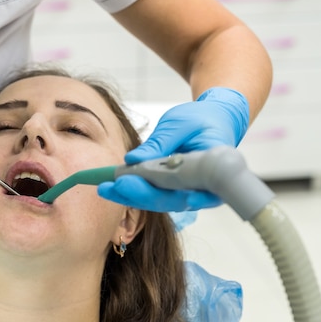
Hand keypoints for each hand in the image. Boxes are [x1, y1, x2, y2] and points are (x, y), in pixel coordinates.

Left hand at [98, 87, 248, 211]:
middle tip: (116, 184)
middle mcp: (201, 188)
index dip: (180, 195)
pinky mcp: (171, 191)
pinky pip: (151, 195)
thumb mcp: (180, 124)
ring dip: (130, 196)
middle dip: (141, 194)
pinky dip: (131, 191)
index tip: (156, 188)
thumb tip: (133, 160)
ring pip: (158, 201)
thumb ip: (159, 143)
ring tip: (105, 187)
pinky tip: (110, 187)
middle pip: (171, 200)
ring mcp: (186, 192)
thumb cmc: (201, 119)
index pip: (200, 189)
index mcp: (215, 169)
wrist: (212, 120)